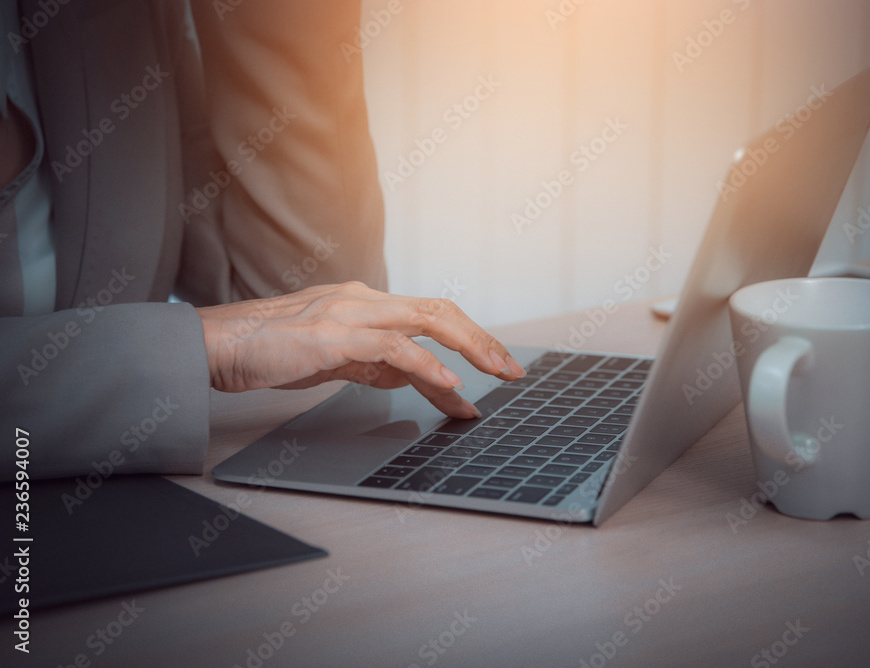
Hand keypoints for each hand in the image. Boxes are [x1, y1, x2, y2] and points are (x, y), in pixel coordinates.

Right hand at [196, 282, 525, 417]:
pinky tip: (448, 383)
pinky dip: (426, 364)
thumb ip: (376, 364)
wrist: (218, 344)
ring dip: (470, 348)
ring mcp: (351, 312)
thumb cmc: (271, 350)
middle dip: (483, 340)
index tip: (496, 366)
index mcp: (366, 303)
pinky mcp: (334, 334)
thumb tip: (417, 378)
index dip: (470, 338)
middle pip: (441, 310)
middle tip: (512, 370)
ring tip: (497, 375)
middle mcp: (365, 299)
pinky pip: (392, 346)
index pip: (432, 314)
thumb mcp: (336, 357)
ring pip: (428, 320)